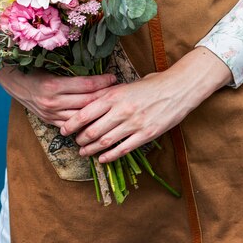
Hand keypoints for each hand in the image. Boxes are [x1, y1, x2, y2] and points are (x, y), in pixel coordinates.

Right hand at [0, 66, 116, 127]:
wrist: (13, 82)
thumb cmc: (33, 69)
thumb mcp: (51, 67)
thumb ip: (71, 72)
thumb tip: (96, 71)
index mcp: (53, 85)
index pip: (86, 85)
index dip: (102, 82)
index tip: (114, 77)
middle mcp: (53, 102)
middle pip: (87, 102)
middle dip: (105, 96)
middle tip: (118, 92)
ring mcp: (51, 114)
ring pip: (81, 116)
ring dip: (98, 112)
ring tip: (112, 106)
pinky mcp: (50, 121)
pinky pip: (72, 125)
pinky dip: (85, 123)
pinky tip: (97, 120)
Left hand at [60, 47, 232, 161]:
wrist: (178, 89)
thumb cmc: (152, 84)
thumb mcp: (126, 84)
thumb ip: (109, 94)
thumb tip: (90, 102)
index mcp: (115, 95)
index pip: (86, 112)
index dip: (72, 123)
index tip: (64, 129)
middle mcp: (122, 110)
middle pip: (93, 130)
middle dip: (81, 139)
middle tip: (75, 142)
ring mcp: (134, 124)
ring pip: (106, 141)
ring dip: (92, 149)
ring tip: (84, 152)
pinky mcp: (146, 134)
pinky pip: (124, 149)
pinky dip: (110, 156)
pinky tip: (102, 158)